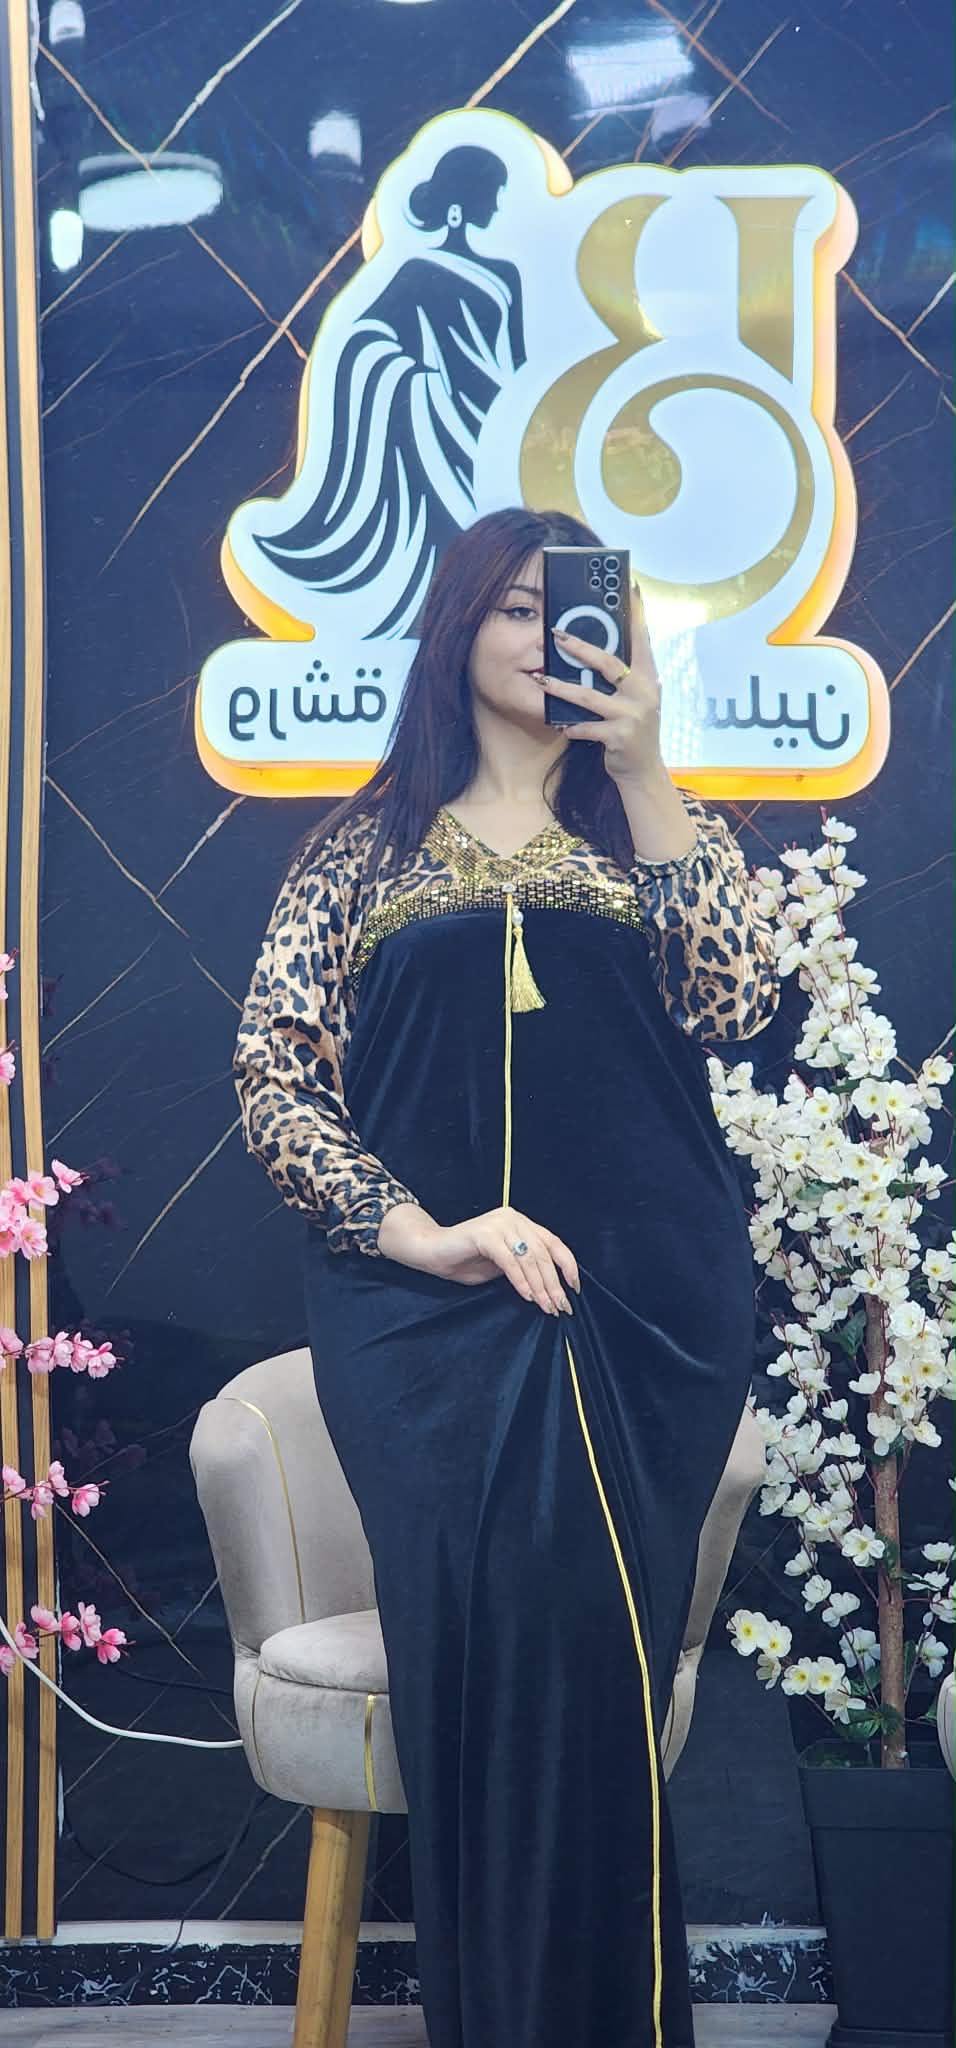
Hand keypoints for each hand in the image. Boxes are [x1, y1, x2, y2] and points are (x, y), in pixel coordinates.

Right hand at [377, 1202, 579, 1315]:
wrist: (431, 1252)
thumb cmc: (466, 1260)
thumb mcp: (504, 1265)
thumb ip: (525, 1267)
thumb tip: (551, 1289)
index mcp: (521, 1222)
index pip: (553, 1243)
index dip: (567, 1266)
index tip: (575, 1288)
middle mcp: (513, 1218)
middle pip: (543, 1253)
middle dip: (554, 1284)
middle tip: (560, 1307)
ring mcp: (499, 1224)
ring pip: (529, 1258)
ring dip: (540, 1287)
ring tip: (547, 1307)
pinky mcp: (485, 1235)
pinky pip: (510, 1262)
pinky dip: (520, 1281)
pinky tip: (527, 1297)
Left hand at [538, 584, 662, 786]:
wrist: (643, 770)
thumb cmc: (633, 728)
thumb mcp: (637, 698)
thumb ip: (625, 675)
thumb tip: (598, 649)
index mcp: (648, 677)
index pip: (642, 638)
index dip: (637, 613)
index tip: (630, 587)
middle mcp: (645, 692)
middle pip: (607, 662)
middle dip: (579, 647)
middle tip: (555, 634)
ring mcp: (633, 715)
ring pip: (589, 696)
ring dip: (561, 688)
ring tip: (540, 680)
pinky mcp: (619, 736)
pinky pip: (586, 727)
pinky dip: (570, 725)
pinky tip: (558, 723)